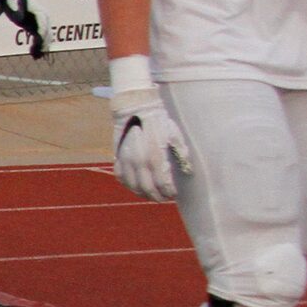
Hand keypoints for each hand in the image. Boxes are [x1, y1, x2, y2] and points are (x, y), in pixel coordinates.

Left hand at [0, 0, 46, 57]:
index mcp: (39, 12)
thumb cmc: (13, 0)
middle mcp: (44, 19)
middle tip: (37, 54)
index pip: (43, 25)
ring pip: (44, 38)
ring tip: (35, 57)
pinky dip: (38, 46)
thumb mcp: (12, 4)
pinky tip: (34, 55)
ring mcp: (41, 24)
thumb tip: (18, 17)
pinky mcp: (36, 28)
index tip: (39, 42)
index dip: (42, 34)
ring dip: (41, 48)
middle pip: (46, 33)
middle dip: (42, 44)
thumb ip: (16, 10)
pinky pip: (40, 39)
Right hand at [110, 81, 191, 201]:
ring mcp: (126, 160)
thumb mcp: (175, 135)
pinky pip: (121, 177)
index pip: (163, 184)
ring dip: (143, 193)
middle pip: (148, 189)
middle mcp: (139, 161)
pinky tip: (136, 185)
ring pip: (133, 186)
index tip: (174, 194)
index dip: (169, 192)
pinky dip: (129, 184)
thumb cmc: (159, 121)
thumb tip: (188, 172)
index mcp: (155, 157)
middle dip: (158, 196)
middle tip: (164, 197)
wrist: (135, 108)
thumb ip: (181, 154)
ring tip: (152, 194)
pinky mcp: (118, 156)